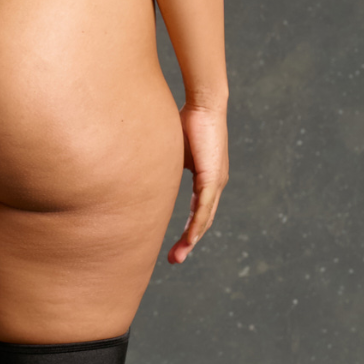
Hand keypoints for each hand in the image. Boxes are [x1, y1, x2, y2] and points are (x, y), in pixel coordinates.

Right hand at [168, 103, 228, 264]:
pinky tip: (190, 239)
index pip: (199, 212)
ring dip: (191, 240)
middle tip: (175, 260)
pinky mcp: (212, 177)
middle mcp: (216, 183)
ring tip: (178, 256)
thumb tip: (146, 180)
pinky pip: (204, 207)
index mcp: (207, 179)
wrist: (204, 103)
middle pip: (203, 221)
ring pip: (204, 219)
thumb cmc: (187, 121)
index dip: (188, 231)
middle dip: (188, 243)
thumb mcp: (173, 154)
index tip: (176, 247)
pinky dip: (197, 225)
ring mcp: (216, 182)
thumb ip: (165, 171)